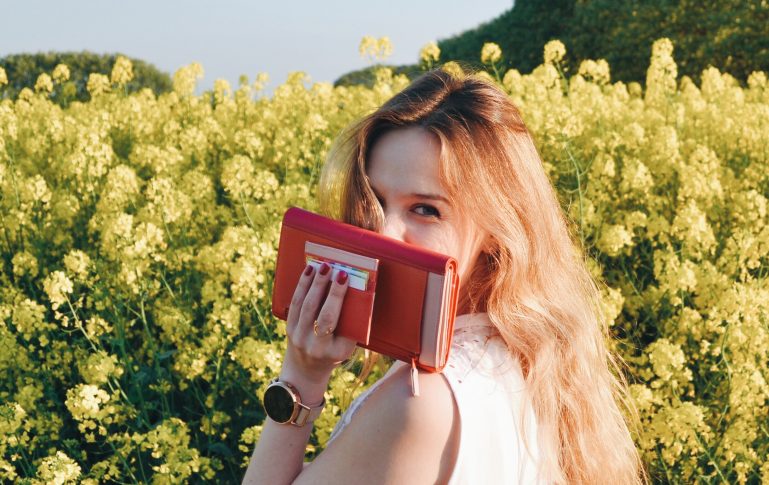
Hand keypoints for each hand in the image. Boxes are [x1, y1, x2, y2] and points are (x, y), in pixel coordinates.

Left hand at [282, 262, 357, 384]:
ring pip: (307, 306)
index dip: (344, 303)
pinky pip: (295, 303)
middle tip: (338, 271)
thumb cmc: (333, 352)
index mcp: (335, 352)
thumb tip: (358, 291)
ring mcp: (299, 337)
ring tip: (324, 266)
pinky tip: (309, 270)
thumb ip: (351, 324)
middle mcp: (316, 346)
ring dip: (315, 283)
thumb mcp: (346, 345)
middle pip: (325, 316)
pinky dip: (303, 285)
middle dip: (332, 291)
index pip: (345, 327)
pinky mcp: (289, 328)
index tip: (348, 281)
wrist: (306, 368)